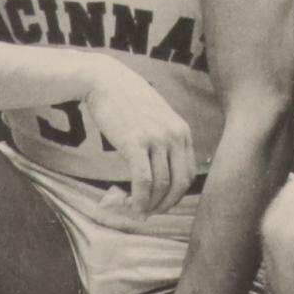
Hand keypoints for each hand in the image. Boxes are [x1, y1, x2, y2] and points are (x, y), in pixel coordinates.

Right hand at [79, 61, 198, 215]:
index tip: (162, 203)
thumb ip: (165, 137)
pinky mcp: (135, 142)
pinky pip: (142, 180)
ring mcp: (156, 138)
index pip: (188, 173)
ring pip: (161, 184)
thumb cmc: (127, 99)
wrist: (105, 80)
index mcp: (182, 130)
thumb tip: (163, 166)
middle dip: (166, 204)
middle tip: (151, 213)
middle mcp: (174, 135)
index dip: (176, 195)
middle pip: (179, 183)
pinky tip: (131, 206)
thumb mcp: (157, 115)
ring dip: (150, 204)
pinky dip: (139, 198)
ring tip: (138, 211)